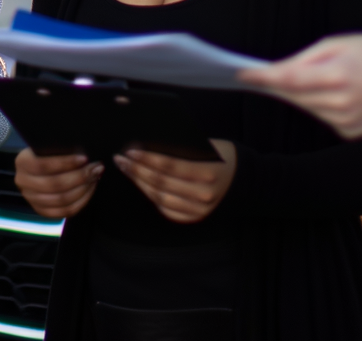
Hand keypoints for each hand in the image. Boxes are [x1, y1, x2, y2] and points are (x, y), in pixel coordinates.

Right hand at [14, 148, 101, 218]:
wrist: (36, 166)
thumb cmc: (46, 153)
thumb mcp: (47, 146)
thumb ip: (59, 149)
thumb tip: (83, 155)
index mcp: (23, 162)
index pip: (44, 165)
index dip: (66, 163)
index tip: (84, 158)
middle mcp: (23, 182)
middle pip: (55, 184)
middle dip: (80, 177)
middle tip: (95, 168)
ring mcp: (31, 199)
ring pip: (62, 200)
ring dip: (83, 189)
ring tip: (94, 178)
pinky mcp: (42, 210)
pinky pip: (65, 211)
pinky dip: (81, 201)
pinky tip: (89, 190)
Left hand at [115, 140, 237, 223]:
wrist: (241, 178)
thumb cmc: (220, 156)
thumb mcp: (204, 145)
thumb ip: (179, 147)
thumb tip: (147, 143)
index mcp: (207, 171)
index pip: (169, 165)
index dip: (146, 158)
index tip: (129, 151)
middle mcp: (204, 193)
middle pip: (161, 182)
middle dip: (137, 170)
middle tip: (121, 159)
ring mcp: (200, 208)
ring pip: (160, 198)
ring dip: (139, 183)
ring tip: (127, 170)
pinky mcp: (195, 217)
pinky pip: (167, 210)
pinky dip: (151, 197)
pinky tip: (141, 185)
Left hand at [240, 33, 361, 138]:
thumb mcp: (340, 44)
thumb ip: (306, 59)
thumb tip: (277, 71)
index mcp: (339, 76)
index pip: (290, 80)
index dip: (263, 78)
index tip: (242, 75)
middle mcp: (342, 103)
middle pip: (293, 96)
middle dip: (275, 85)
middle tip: (255, 75)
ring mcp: (347, 122)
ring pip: (306, 108)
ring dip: (297, 95)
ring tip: (300, 79)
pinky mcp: (351, 133)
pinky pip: (323, 118)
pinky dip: (318, 106)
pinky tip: (328, 94)